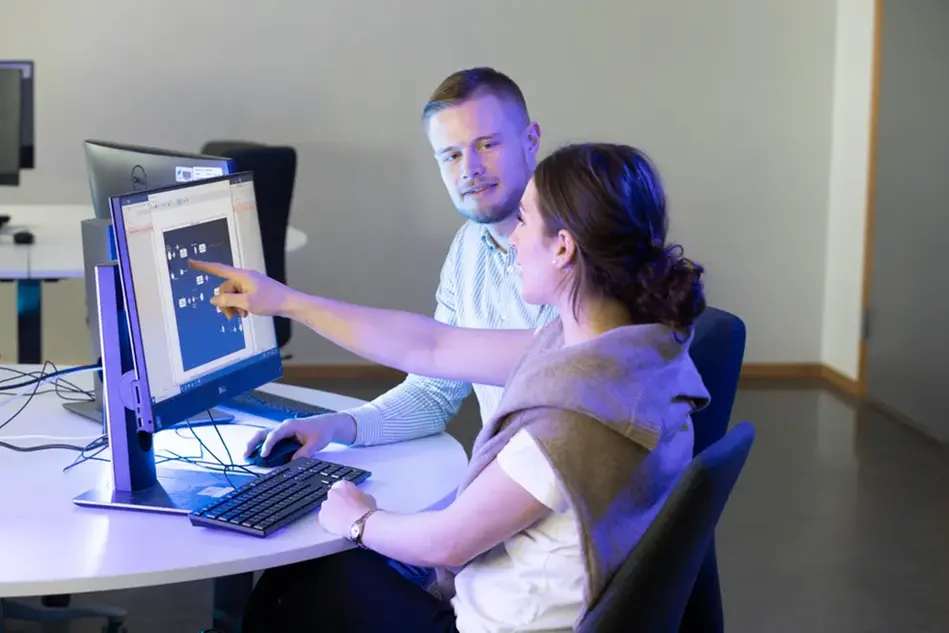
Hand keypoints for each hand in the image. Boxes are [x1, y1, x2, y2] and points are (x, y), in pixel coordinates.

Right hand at [188, 260, 296, 318]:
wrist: (291, 304)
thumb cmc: (271, 301)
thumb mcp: (246, 303)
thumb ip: (228, 301)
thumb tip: (214, 299)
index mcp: (242, 275)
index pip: (218, 269)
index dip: (203, 266)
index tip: (190, 262)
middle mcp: (245, 277)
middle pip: (225, 288)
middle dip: (225, 303)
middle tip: (231, 317)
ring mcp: (250, 284)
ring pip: (232, 295)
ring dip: (233, 306)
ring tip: (242, 316)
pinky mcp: (255, 291)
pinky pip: (240, 297)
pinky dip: (240, 306)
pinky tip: (246, 314)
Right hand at [243, 412, 357, 460]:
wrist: (328, 424)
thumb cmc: (322, 431)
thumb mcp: (317, 443)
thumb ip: (304, 452)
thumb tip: (293, 462)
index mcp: (289, 426)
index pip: (274, 435)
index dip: (267, 445)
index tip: (263, 455)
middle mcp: (283, 427)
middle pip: (263, 433)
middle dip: (253, 443)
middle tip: (246, 455)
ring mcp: (282, 431)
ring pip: (264, 436)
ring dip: (254, 445)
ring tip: (246, 456)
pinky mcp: (283, 436)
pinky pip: (269, 440)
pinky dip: (261, 447)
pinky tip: (257, 456)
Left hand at [319, 479, 377, 537]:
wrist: (361, 523)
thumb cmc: (367, 510)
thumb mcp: (368, 497)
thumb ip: (359, 496)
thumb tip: (358, 499)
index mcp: (343, 485)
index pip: (341, 487)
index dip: (346, 495)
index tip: (349, 501)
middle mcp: (332, 492)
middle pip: (333, 497)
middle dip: (337, 503)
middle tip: (346, 512)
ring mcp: (325, 505)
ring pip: (327, 509)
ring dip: (332, 513)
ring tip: (342, 521)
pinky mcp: (321, 517)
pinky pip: (324, 519)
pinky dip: (329, 523)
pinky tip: (337, 527)